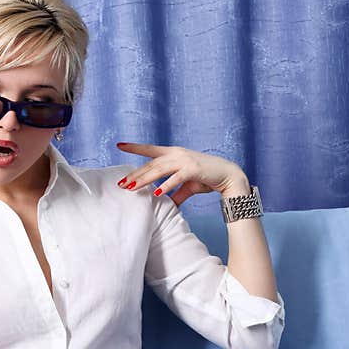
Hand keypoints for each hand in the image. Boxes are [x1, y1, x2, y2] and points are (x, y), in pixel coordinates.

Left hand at [115, 142, 249, 206]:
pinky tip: (157, 194)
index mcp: (174, 154)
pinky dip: (166, 186)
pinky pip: (176, 178)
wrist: (229, 176)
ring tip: (131, 188)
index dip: (135, 147)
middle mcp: (177, 154)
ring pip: (159, 170)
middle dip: (135, 174)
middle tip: (120, 183)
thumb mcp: (187, 186)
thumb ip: (175, 193)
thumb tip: (166, 204)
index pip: (150, 150)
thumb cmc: (207, 178)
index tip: (119, 144)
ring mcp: (185, 160)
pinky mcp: (193, 170)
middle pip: (151, 164)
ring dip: (144, 180)